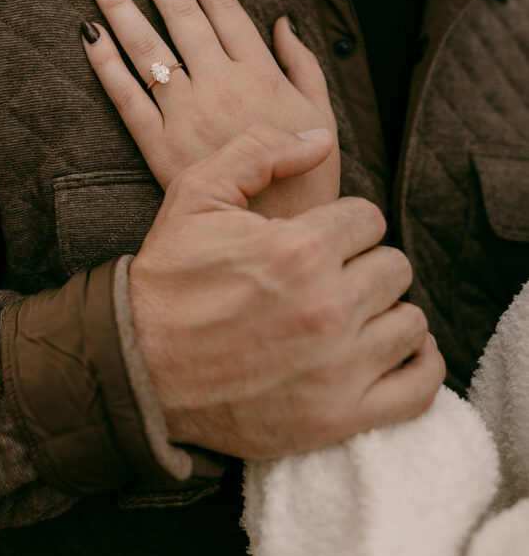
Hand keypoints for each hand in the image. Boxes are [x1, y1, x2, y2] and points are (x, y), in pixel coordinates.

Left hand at [82, 0, 339, 216]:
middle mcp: (220, 85)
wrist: (278, 238)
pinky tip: (88, 35)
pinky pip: (125, 98)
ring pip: (147, 49)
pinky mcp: (158, 147)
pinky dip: (105, 65)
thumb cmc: (306, 180)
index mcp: (260, 73)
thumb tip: (281, 21)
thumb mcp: (323, 116)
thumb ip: (304, 65)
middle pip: (180, 17)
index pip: (223, 8)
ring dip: (121, 8)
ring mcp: (185, 115)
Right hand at [128, 123, 444, 457]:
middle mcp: (326, 307)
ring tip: (348, 314)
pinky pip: (419, 388)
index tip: (319, 240)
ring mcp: (337, 368)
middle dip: (363, 264)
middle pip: (394, 267)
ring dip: (384, 313)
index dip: (343, 224)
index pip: (368, 219)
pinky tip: (389, 350)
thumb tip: (321, 138)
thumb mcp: (195, 194)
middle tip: (328, 277)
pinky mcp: (339, 417)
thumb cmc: (167, 280)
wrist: (136, 369)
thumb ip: (261, 151)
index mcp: (298, 248)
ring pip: (410, 321)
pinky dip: (416, 366)